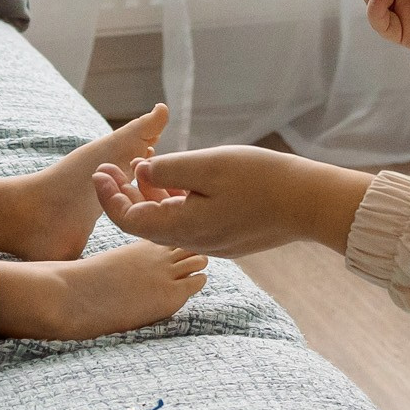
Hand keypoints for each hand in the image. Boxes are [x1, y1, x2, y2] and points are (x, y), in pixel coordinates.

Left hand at [92, 146, 372, 258]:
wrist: (309, 203)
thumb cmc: (260, 179)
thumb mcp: (207, 166)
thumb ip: (167, 171)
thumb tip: (141, 172)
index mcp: (183, 225)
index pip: (128, 219)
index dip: (108, 196)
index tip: (100, 170)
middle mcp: (195, 241)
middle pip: (145, 224)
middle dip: (125, 196)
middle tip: (114, 168)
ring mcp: (214, 243)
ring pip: (169, 225)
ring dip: (152, 199)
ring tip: (145, 169)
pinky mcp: (230, 239)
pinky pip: (191, 225)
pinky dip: (176, 205)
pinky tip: (180, 184)